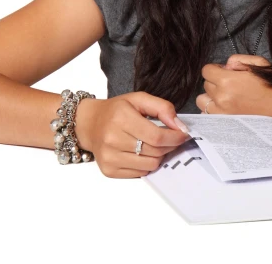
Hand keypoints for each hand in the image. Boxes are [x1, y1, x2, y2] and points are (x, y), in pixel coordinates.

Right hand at [75, 92, 190, 178]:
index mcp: (121, 118)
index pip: (157, 136)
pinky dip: (147, 164)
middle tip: (172, 139)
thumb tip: (180, 126)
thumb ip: (162, 108)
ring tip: (156, 145)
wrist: (89, 124)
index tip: (183, 134)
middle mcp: (112, 139)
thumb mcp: (139, 99)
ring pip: (150, 164)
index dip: (175, 137)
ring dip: (160, 156)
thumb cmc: (116, 110)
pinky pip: (140, 173)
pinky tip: (143, 153)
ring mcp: (109, 157)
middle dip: (170, 146)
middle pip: (155, 151)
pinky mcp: (109, 170)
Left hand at [195, 54, 271, 115]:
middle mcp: (221, 98)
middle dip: (215, 82)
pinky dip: (213, 111)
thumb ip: (238, 59)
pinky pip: (207, 116)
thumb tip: (226, 65)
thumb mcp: (259, 63)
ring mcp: (221, 113)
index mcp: (228, 81)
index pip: (206, 71)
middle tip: (230, 85)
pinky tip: (226, 109)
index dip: (215, 69)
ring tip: (225, 98)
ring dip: (211, 98)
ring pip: (202, 101)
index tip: (223, 72)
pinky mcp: (224, 124)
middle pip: (205, 85)